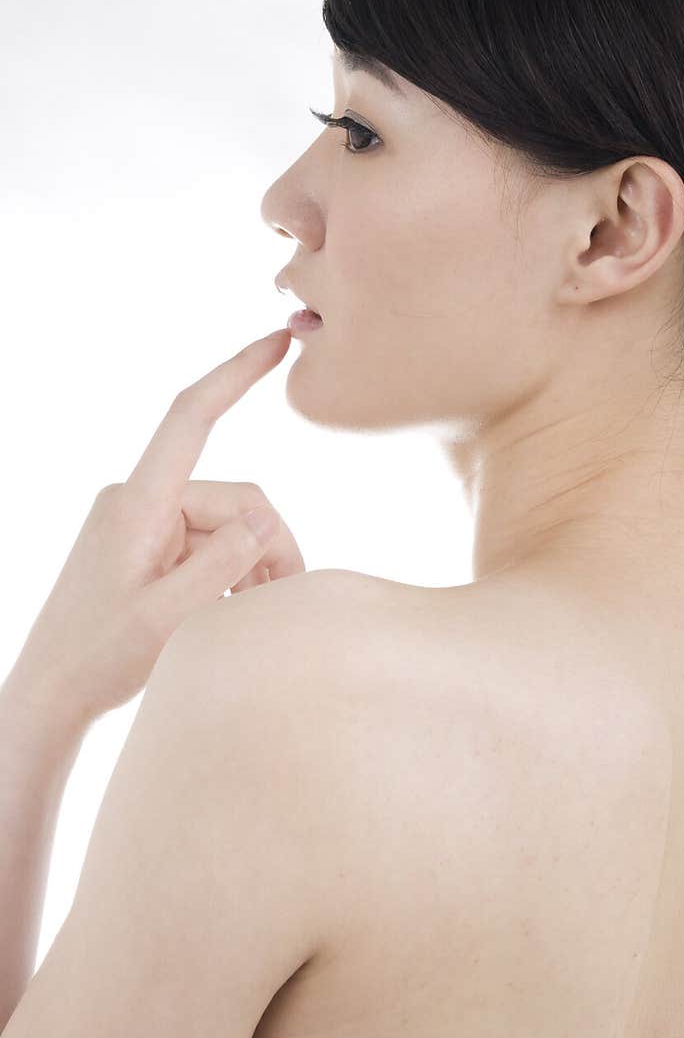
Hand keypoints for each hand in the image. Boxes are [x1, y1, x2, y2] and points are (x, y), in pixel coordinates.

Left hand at [10, 328, 301, 724]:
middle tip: (276, 602)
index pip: (190, 418)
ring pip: (231, 525)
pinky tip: (227, 610)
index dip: (236, 373)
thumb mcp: (167, 618)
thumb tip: (264, 519)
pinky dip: (230, 573)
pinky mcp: (149, 545)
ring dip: (251, 568)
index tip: (277, 341)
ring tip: (248, 615)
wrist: (52, 695)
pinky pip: (211, 542)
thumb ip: (220, 564)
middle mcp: (140, 501)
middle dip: (266, 547)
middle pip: (236, 499)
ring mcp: (145, 523)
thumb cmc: (98, 658)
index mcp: (137, 504)